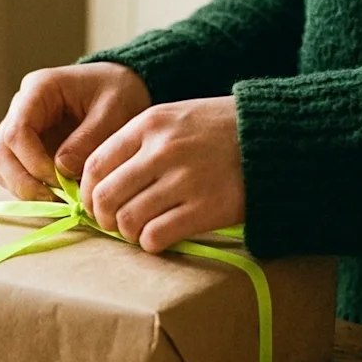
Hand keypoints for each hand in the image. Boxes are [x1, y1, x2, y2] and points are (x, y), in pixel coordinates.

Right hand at [0, 63, 150, 199]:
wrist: (122, 87)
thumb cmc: (118, 92)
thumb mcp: (113, 111)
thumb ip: (88, 139)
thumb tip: (61, 170)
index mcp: (37, 90)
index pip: (16, 132)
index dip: (33, 162)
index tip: (60, 181)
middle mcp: (20, 109)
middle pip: (1, 153)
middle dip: (24, 182)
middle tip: (55, 199)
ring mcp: (20, 130)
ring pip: (3, 167)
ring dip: (26, 189)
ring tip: (59, 201)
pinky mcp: (27, 149)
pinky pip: (15, 175)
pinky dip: (31, 190)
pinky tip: (58, 197)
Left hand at [81, 96, 244, 252]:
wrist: (275, 137)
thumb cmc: (221, 129)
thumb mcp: (175, 118)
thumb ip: (138, 142)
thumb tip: (100, 181)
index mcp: (150, 125)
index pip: (94, 165)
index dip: (87, 192)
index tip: (95, 203)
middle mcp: (162, 151)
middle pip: (105, 196)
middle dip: (104, 217)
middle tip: (115, 222)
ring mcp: (184, 180)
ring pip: (127, 220)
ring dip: (128, 232)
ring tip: (141, 230)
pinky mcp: (206, 208)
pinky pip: (156, 236)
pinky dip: (151, 243)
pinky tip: (162, 236)